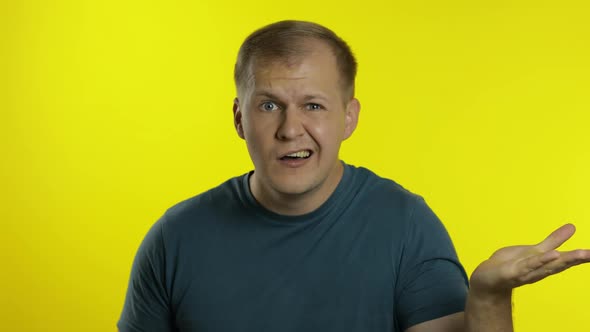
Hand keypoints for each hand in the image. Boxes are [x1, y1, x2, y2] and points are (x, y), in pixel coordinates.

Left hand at [470, 223, 589, 296]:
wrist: (487, 279)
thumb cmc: (511, 264)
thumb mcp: (534, 250)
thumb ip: (553, 240)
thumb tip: (572, 227)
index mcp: (546, 263)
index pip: (567, 259)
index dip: (581, 257)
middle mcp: (539, 270)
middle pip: (560, 264)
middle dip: (576, 259)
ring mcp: (526, 272)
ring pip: (546, 265)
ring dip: (561, 260)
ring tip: (578, 254)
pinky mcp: (513, 272)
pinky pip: (527, 265)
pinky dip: (539, 261)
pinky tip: (551, 255)